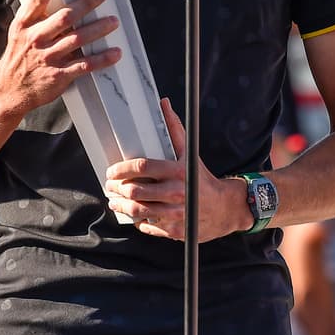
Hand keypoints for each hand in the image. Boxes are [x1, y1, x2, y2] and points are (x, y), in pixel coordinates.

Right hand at [0, 0, 120, 117]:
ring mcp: (48, 57)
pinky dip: (102, 59)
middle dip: (85, 4)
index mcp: (25, 25)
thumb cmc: (19, 56)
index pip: (36, 2)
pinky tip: (115, 53)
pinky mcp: (59, 75)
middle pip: (64, 18)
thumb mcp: (20, 33)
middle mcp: (36, 39)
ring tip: (113, 21)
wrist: (8, 90)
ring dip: (98, 29)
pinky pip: (85, 65)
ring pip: (78, 38)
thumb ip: (38, 16)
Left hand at [105, 98, 252, 241]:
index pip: (142, 167)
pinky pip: (146, 226)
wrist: (224, 207)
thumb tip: (164, 104)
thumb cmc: (202, 179)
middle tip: (110, 186)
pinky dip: (136, 220)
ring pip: (137, 210)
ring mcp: (174, 213)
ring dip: (120, 205)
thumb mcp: (190, 153)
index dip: (121, 169)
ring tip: (115, 201)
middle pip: (134, 191)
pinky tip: (133, 214)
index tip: (112, 171)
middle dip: (116, 189)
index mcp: (178, 171)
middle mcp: (176, 192)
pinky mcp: (173, 230)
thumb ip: (174, 129)